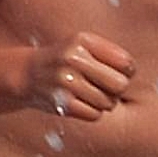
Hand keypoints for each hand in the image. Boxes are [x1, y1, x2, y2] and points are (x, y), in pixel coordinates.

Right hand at [18, 32, 137, 121]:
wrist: (27, 73)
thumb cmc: (67, 59)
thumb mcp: (84, 46)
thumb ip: (111, 55)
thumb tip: (130, 74)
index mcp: (82, 40)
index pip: (126, 63)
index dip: (127, 71)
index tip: (116, 72)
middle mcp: (72, 59)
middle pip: (120, 85)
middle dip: (117, 90)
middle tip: (105, 87)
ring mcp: (65, 82)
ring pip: (108, 103)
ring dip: (103, 102)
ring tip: (90, 94)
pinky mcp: (61, 104)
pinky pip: (94, 115)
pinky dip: (92, 112)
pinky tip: (80, 102)